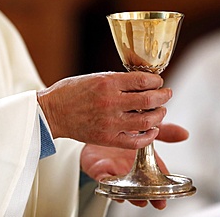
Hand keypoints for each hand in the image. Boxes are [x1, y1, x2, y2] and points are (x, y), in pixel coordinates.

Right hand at [37, 72, 171, 148]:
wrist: (52, 112)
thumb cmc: (72, 92)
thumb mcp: (95, 77)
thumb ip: (120, 81)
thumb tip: (145, 82)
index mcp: (108, 83)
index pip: (143, 81)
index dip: (157, 81)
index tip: (159, 81)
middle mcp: (111, 102)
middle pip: (149, 100)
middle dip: (164, 96)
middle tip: (167, 94)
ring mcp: (110, 122)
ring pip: (147, 121)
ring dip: (160, 115)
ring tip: (161, 110)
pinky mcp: (107, 139)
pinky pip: (136, 141)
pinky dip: (149, 135)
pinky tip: (153, 129)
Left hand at [80, 123, 188, 209]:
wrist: (100, 126)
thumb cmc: (125, 133)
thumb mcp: (147, 129)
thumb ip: (165, 132)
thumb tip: (184, 134)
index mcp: (145, 162)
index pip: (157, 177)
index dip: (163, 188)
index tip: (167, 197)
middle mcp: (132, 170)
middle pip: (142, 187)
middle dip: (150, 197)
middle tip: (157, 203)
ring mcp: (116, 171)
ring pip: (124, 187)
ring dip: (131, 196)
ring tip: (138, 200)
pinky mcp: (100, 169)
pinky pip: (103, 179)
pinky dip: (108, 184)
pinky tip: (113, 189)